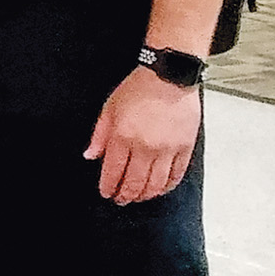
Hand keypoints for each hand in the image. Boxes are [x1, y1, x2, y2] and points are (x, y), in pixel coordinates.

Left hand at [83, 68, 200, 204]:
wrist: (169, 76)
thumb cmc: (139, 88)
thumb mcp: (110, 108)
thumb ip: (99, 135)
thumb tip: (90, 155)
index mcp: (123, 136)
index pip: (113, 172)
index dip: (108, 187)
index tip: (107, 192)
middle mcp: (145, 146)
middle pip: (134, 183)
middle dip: (125, 196)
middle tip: (121, 199)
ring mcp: (167, 149)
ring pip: (155, 185)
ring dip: (145, 195)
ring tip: (138, 196)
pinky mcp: (184, 148)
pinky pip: (175, 176)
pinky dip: (166, 186)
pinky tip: (159, 188)